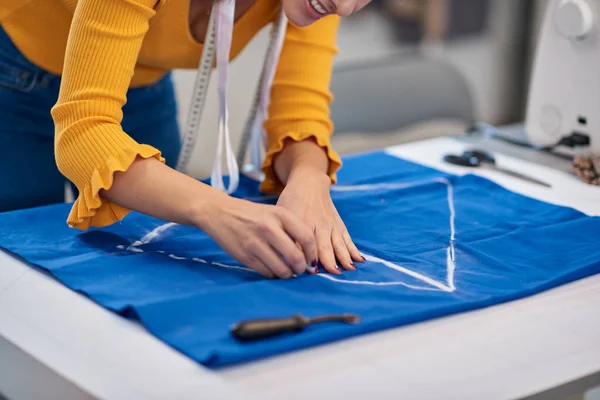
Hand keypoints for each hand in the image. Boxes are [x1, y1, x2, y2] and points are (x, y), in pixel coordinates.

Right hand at [199, 196, 317, 278]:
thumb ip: (291, 229)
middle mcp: (269, 228)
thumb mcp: (274, 213)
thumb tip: (308, 254)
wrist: (220, 213)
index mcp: (280, 215)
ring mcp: (255, 243)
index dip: (312, 253)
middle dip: (301, 268)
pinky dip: (273, 274)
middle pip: (295, 257)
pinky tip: (272, 269)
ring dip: (287, 274)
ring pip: (282, 269)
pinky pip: (266, 273)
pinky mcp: (245, 256)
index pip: (306, 237)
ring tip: (287, 272)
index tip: (312, 260)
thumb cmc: (252, 215)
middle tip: (300, 270)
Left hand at [276, 165, 362, 274]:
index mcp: (302, 221)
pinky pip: (347, 238)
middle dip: (329, 260)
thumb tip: (286, 258)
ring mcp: (331, 225)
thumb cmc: (291, 202)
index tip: (311, 271)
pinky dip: (353, 249)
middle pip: (324, 245)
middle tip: (334, 274)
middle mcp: (319, 224)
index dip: (307, 257)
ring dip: (344, 257)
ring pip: (338, 243)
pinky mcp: (339, 225)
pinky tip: (359, 259)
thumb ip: (286, 234)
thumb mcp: (283, 214)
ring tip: (349, 269)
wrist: (309, 183)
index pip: (304, 243)